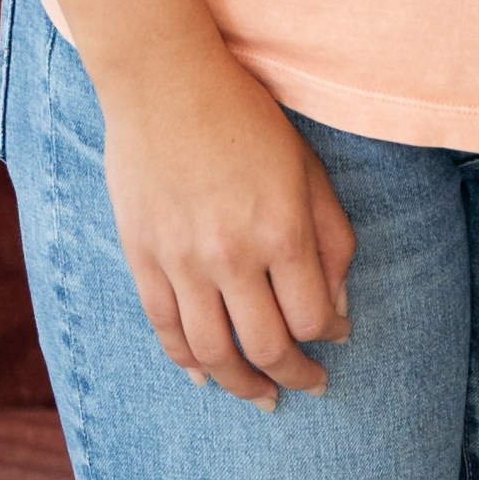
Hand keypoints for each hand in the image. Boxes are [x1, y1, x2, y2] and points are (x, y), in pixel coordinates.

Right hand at [95, 36, 355, 405]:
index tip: (336, 337)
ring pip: (210, 352)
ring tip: (259, 396)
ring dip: (239, 385)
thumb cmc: (247, 120)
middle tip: (308, 386)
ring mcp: (181, 261)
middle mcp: (231, 255)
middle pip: (266, 347)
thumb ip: (332, 241)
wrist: (164, 82)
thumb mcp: (308, 171)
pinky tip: (204, 376)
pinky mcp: (142, 257)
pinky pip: (164, 328)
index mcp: (282, 232)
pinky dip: (185, 361)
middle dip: (293, 376)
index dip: (330, 336)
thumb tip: (336, 309)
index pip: (314, 317)